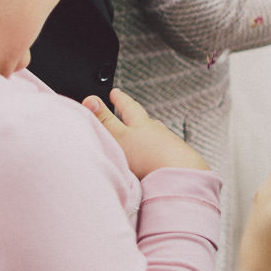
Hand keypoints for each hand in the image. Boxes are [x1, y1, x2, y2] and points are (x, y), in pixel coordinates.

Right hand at [83, 88, 208, 177]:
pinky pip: (159, 153)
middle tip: (126, 107)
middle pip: (143, 120)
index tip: (115, 93)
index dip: (120, 99)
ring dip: (144, 135)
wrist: (179, 178)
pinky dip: (151, 153)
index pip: (128, 107)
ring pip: (153, 136)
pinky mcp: (173, 162)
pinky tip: (148, 161)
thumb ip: (105, 121)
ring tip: (138, 136)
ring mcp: (167, 147)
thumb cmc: (149, 157)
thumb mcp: (120, 137)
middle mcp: (157, 132)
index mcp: (142, 124)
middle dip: (133, 114)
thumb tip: (91, 100)